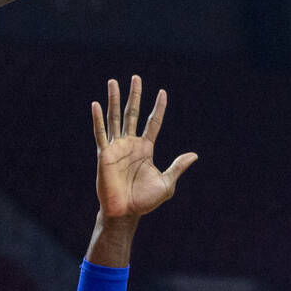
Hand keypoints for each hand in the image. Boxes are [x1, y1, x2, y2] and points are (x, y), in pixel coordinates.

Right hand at [93, 75, 196, 218]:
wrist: (125, 212)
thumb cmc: (145, 201)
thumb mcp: (166, 183)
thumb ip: (178, 167)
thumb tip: (194, 155)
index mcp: (146, 149)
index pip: (153, 123)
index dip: (158, 108)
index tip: (162, 93)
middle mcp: (131, 144)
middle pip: (133, 114)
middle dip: (134, 96)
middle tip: (136, 77)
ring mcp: (117, 147)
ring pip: (115, 118)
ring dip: (114, 100)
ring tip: (113, 81)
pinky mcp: (105, 154)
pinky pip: (101, 134)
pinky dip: (98, 119)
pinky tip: (96, 104)